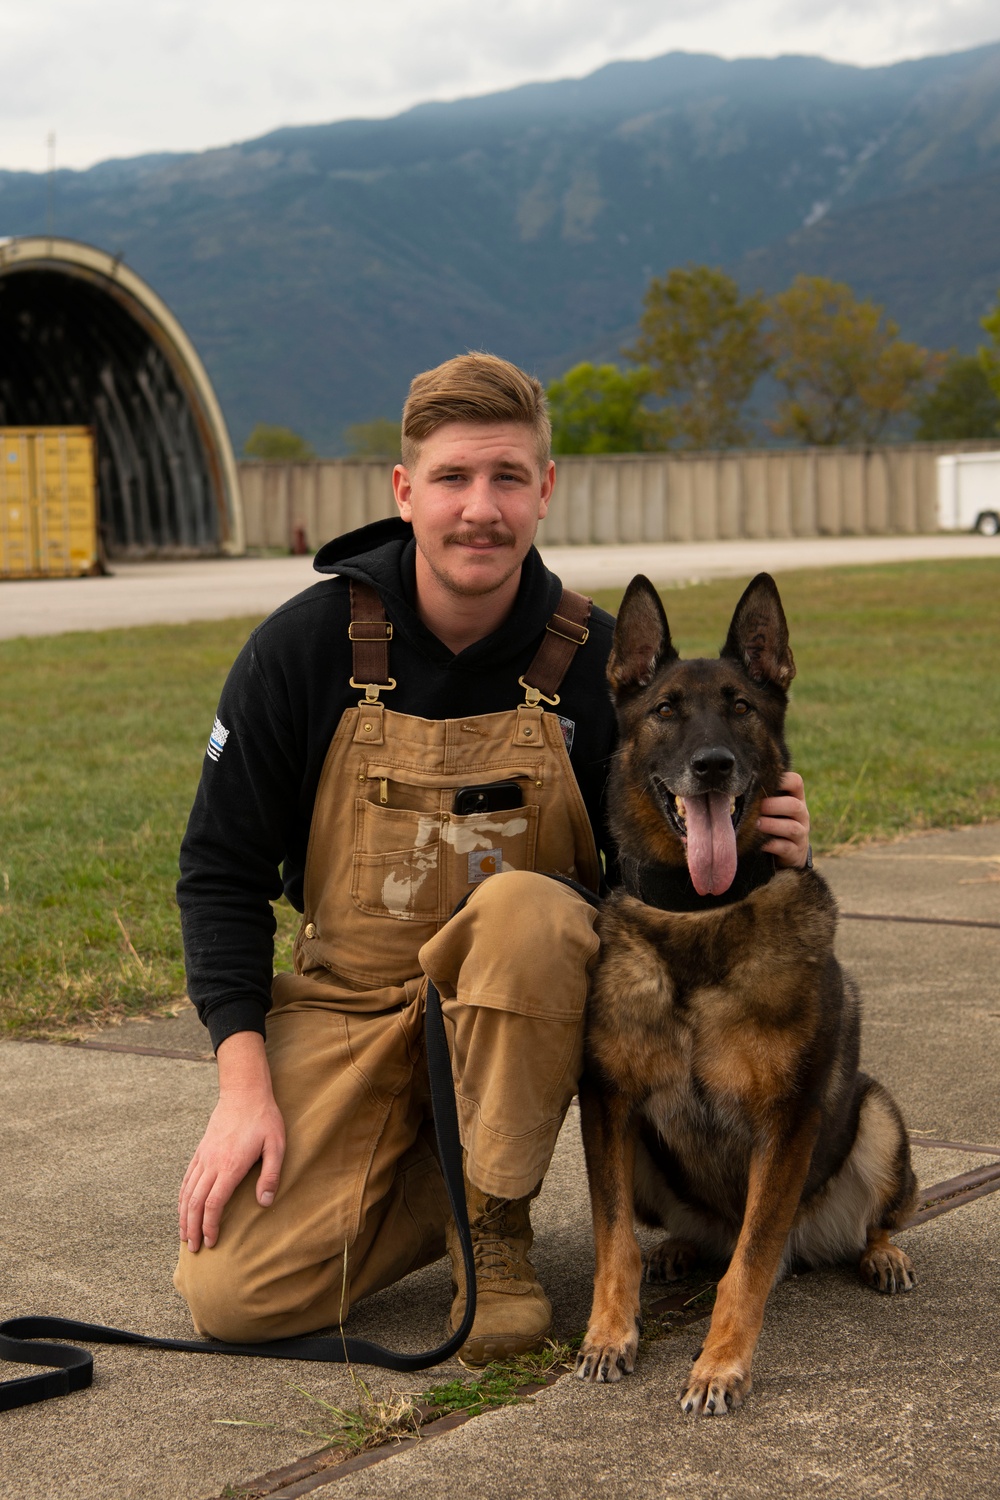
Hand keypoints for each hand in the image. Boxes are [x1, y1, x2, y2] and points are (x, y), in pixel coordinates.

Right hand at [178, 1032, 285, 1252]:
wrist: (244, 1092)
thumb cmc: (264, 1119)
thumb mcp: (277, 1145)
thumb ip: (271, 1175)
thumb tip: (264, 1203)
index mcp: (230, 1166)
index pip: (212, 1203)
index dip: (209, 1226)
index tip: (210, 1242)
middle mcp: (212, 1163)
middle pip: (194, 1202)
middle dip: (192, 1228)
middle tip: (193, 1249)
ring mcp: (204, 1156)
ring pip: (187, 1192)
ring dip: (183, 1216)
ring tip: (184, 1236)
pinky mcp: (201, 1150)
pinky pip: (186, 1178)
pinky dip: (182, 1196)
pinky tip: (182, 1207)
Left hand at [757, 771, 810, 868]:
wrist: (790, 853)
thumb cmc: (776, 823)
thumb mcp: (774, 808)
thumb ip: (764, 797)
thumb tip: (739, 788)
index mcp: (796, 799)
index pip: (796, 782)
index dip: (783, 779)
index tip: (764, 780)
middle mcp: (801, 815)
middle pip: (794, 805)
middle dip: (773, 805)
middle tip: (758, 807)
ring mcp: (801, 834)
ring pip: (791, 828)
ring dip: (771, 825)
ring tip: (756, 824)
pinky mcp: (795, 852)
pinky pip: (785, 847)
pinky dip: (771, 845)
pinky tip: (759, 843)